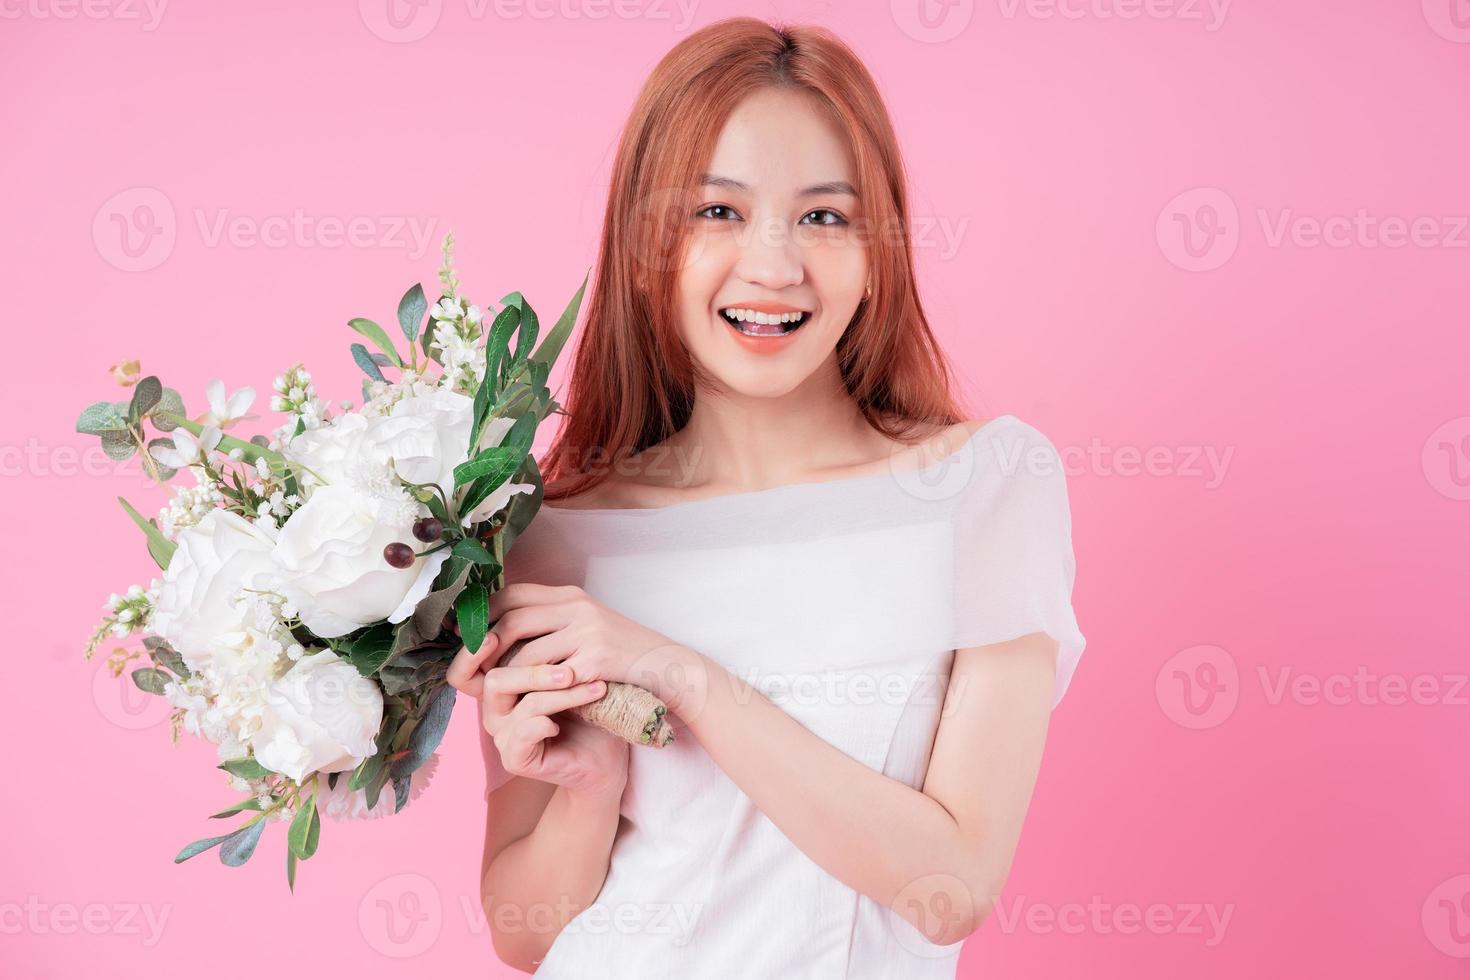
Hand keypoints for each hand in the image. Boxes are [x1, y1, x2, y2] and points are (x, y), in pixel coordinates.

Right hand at [446, 622, 629, 800]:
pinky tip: (579, 711)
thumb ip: (545, 639)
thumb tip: (535, 600)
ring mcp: (504, 733)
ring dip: (555, 691)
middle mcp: (495, 708)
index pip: (468, 664)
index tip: (504, 628)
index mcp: (500, 683)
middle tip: (567, 664)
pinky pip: (526, 731)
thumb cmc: (587, 705)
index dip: (477, 646)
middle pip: (492, 679)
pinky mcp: (516, 757)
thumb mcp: (567, 664)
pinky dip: (553, 718)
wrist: (608, 753)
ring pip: (517, 702)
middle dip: (531, 668)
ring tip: (588, 684)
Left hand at [484, 583, 698, 712]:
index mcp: (570, 595)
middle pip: (511, 620)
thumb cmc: (622, 655)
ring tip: (498, 694)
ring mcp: (587, 630)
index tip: (467, 636)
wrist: (669, 668)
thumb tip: (499, 634)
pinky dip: (534, 695)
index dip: (484, 614)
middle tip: (472, 671)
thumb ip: (551, 624)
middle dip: (484, 648)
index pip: (512, 594)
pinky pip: (550, 679)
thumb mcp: (586, 628)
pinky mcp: (596, 659)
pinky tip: (527, 706)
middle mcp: (576, 605)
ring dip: (508, 678)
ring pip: (526, 654)